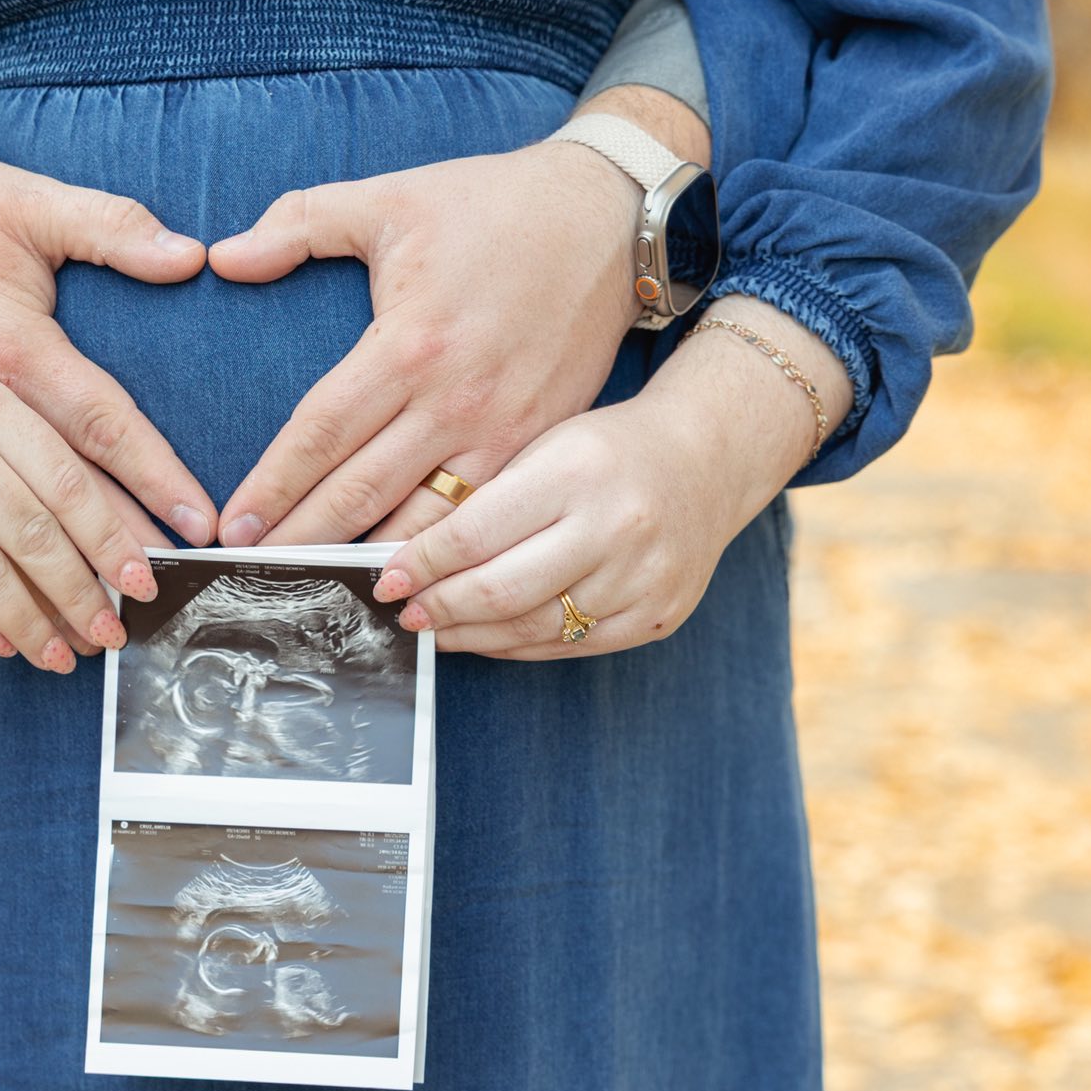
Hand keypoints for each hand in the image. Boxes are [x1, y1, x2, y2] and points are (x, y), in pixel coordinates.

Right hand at [0, 282, 160, 671]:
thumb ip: (28, 464)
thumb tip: (109, 551)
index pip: (65, 481)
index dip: (111, 540)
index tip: (143, 584)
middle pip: (31, 534)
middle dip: (81, 595)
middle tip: (110, 633)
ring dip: (32, 624)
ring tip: (62, 654)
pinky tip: (3, 644)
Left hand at [206, 87, 709, 547]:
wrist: (607, 218)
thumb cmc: (492, 205)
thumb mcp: (390, 197)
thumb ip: (299, 223)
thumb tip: (223, 257)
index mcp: (408, 343)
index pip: (320, 432)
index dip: (273, 486)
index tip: (234, 528)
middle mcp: (454, 400)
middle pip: (360, 492)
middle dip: (303, 541)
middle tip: (255, 579)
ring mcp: (503, 432)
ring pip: (423, 522)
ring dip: (369, 564)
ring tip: (319, 595)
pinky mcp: (540, 445)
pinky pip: (480, 518)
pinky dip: (439, 556)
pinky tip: (406, 582)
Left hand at [369, 297, 850, 658]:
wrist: (706, 460)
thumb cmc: (606, 449)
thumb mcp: (544, 446)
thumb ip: (485, 499)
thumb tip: (407, 559)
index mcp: (576, 471)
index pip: (475, 533)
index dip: (421, 564)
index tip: (384, 578)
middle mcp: (616, 526)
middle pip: (500, 591)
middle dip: (438, 607)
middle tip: (403, 611)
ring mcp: (641, 578)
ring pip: (532, 627)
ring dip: (470, 634)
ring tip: (434, 626)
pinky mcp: (655, 615)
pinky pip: (569, 644)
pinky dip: (517, 644)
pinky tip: (485, 635)